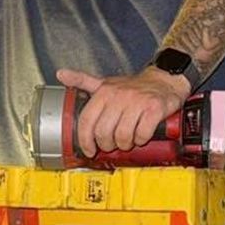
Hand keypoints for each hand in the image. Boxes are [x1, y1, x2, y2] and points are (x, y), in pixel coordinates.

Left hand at [56, 66, 190, 156]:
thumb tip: (60, 74)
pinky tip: (141, 135)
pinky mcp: (154, 109)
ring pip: (123, 135)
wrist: (164, 80)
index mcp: (104, 91)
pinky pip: (142, 134)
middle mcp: (119, 95)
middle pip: (104, 132)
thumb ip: (82, 80)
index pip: (87, 120)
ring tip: (127, 140)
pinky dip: (141, 140)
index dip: (85, 139)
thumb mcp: (105, 83)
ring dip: (125, 144)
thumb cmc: (132, 86)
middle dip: (106, 145)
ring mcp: (137, 102)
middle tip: (111, 145)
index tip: (88, 149)